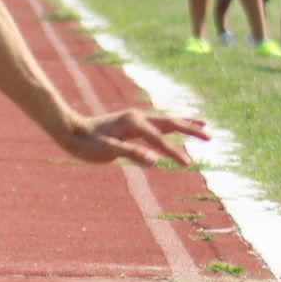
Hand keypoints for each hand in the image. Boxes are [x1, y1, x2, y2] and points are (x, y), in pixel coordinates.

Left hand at [56, 108, 208, 168]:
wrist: (70, 130)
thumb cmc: (86, 144)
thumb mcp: (105, 151)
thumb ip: (130, 153)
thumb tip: (155, 160)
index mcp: (133, 123)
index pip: (160, 139)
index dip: (174, 152)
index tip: (188, 164)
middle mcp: (137, 117)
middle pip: (170, 123)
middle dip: (191, 130)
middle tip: (211, 137)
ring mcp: (135, 118)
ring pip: (166, 120)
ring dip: (185, 124)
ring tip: (203, 125)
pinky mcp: (132, 123)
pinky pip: (157, 124)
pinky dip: (171, 125)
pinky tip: (177, 128)